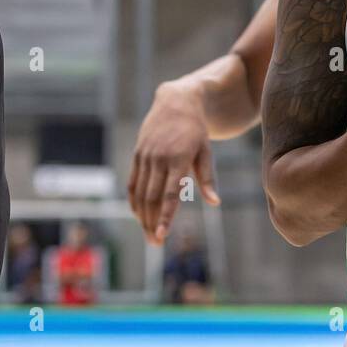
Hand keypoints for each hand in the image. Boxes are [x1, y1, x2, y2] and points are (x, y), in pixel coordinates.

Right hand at [128, 80, 220, 244]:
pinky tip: (138, 216)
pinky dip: (134, 201)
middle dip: (152, 223)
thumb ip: (207, 178)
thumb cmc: (196, 131)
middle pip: (152, 198)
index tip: (162, 236)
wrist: (176, 103)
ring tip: (149, 235)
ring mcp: (145, 157)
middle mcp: (159, 159)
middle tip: (155, 244)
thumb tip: (214, 202)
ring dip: (143, 217)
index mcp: (179, 159)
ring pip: (140, 193)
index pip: (170, 194)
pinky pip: (132, 183)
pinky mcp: (137, 155)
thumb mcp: (206, 151)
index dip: (165, 216)